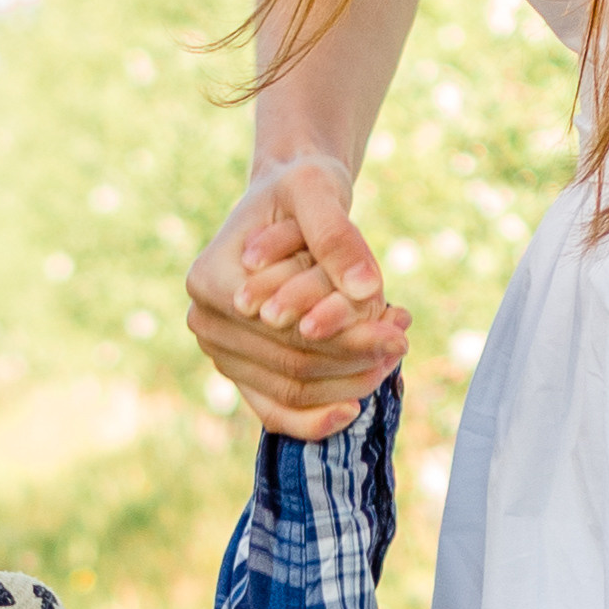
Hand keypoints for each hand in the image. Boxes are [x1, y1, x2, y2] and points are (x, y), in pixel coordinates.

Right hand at [186, 149, 407, 438]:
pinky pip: (274, 411)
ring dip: (346, 383)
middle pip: (290, 362)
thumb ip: (338, 236)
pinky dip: (314, 418)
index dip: (346, 333)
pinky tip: (353, 410)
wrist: (283, 202)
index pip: (287, 326)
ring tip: (392, 358)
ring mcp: (218, 353)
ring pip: (289, 390)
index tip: (399, 324)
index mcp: (210, 280)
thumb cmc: (298, 189)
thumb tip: (365, 290)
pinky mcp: (237, 372)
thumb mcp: (318, 190)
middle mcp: (205, 322)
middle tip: (402, 343)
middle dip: (353, 358)